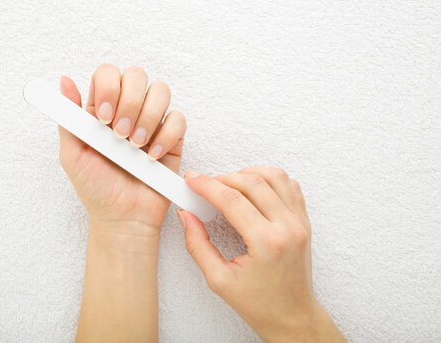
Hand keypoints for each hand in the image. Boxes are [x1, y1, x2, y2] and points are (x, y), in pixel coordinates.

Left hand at [59, 65, 185, 236]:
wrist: (123, 217)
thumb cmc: (96, 188)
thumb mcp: (72, 154)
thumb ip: (67, 117)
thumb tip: (63, 80)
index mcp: (101, 108)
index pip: (108, 74)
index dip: (108, 87)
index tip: (102, 118)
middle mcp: (128, 109)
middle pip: (136, 75)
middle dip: (129, 102)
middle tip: (119, 134)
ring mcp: (152, 122)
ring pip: (160, 90)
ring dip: (147, 117)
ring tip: (134, 146)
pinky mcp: (172, 137)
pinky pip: (177, 118)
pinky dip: (165, 136)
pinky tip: (151, 156)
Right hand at [178, 167, 345, 341]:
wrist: (292, 317)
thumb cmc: (260, 304)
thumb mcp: (219, 280)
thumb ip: (198, 245)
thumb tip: (187, 216)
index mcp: (267, 243)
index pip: (232, 200)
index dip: (207, 185)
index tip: (192, 180)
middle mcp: (288, 228)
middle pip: (252, 182)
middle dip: (223, 178)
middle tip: (204, 184)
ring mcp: (300, 222)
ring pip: (275, 177)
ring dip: (247, 174)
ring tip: (228, 184)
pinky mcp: (304, 221)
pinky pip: (290, 186)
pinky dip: (270, 179)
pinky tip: (254, 188)